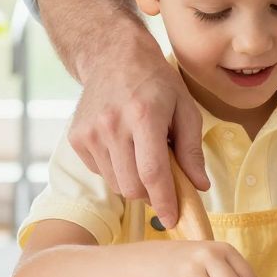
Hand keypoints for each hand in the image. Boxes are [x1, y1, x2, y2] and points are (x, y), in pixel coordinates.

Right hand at [68, 34, 208, 227]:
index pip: (153, 173)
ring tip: (142, 156)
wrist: (113, 56)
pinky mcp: (77, 138)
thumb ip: (192, 149)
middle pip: (132, 186)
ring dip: (133, 181)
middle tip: (163, 181)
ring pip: (116, 184)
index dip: (164, 201)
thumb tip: (200, 186)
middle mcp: (112, 125)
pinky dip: (116, 170)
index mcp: (143, 116)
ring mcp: (90, 132)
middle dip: (151, 194)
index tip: (173, 219)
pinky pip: (100, 172)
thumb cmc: (156, 82)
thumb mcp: (185, 108)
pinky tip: (123, 147)